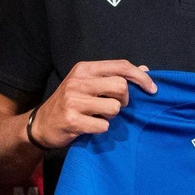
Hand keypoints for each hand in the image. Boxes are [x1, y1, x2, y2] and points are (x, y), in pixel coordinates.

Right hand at [29, 60, 156, 148]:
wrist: (41, 124)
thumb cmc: (70, 103)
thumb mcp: (88, 84)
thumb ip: (114, 76)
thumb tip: (144, 70)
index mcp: (84, 69)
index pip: (120, 66)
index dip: (140, 77)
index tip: (153, 89)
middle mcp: (78, 81)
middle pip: (120, 86)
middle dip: (124, 100)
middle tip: (115, 106)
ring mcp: (73, 100)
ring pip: (114, 107)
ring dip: (112, 116)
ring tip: (99, 116)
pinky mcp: (72, 120)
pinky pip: (103, 125)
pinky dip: (101, 128)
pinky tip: (90, 126)